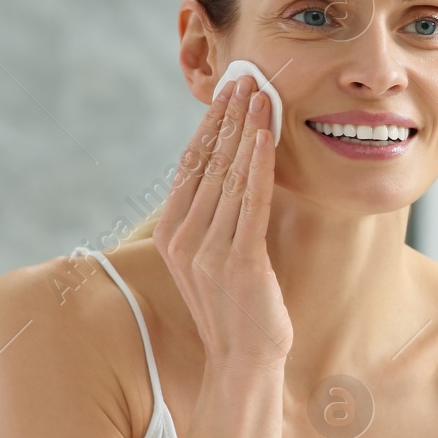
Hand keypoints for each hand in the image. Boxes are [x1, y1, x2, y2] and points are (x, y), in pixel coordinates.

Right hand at [154, 75, 291, 373]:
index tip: (228, 90)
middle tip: (246, 77)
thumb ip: (214, 216)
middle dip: (228, 116)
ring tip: (261, 94)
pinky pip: (250, 202)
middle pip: (207, 163)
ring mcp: (207, 251)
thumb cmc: (236, 306)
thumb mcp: (215, 254)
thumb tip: (231, 169)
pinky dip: (258, 165)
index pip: (190, 165)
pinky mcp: (238, 262)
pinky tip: (266, 136)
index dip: (210, 124)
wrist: (244, 360)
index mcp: (171, 233)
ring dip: (246, 130)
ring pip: (229, 176)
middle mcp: (182, 238)